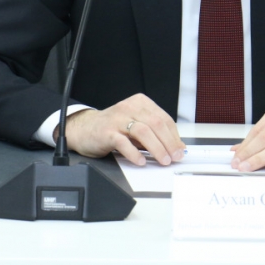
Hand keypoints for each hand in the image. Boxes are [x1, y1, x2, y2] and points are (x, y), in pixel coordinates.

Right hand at [60, 94, 184, 166]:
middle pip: (156, 124)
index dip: (174, 136)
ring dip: (156, 148)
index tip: (180, 150)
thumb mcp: (137, 127)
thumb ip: (155, 135)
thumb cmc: (113, 128)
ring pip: (143, 131)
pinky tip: (141, 161)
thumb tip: (177, 148)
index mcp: (140, 103)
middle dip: (169, 143)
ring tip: (163, 160)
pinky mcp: (107, 132)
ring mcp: (118, 119)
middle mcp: (129, 107)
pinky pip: (123, 142)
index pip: (164, 118)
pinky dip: (134, 153)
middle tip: (175, 157)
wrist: (84, 129)